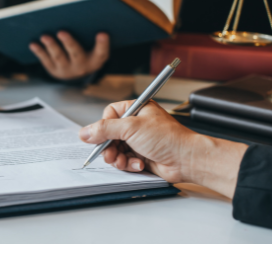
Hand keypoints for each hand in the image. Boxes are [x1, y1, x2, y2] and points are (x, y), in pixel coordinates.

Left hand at [29, 31, 109, 80]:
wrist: (76, 73)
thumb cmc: (86, 50)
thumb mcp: (92, 46)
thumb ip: (90, 33)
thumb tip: (79, 12)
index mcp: (96, 59)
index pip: (101, 52)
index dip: (102, 44)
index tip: (103, 33)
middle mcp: (82, 66)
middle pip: (76, 54)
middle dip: (69, 43)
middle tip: (61, 32)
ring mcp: (67, 70)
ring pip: (59, 57)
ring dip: (51, 46)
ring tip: (44, 36)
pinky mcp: (54, 70)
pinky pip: (46, 61)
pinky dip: (39, 52)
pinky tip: (33, 44)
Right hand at [79, 100, 248, 197]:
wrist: (186, 159)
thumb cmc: (168, 138)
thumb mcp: (131, 128)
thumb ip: (105, 129)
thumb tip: (85, 132)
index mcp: (137, 109)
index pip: (110, 114)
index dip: (104, 126)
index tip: (100, 136)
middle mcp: (137, 123)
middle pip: (110, 134)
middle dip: (109, 146)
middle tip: (110, 154)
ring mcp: (139, 140)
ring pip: (116, 149)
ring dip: (118, 158)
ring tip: (124, 161)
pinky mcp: (142, 155)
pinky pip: (125, 160)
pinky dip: (129, 164)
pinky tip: (138, 164)